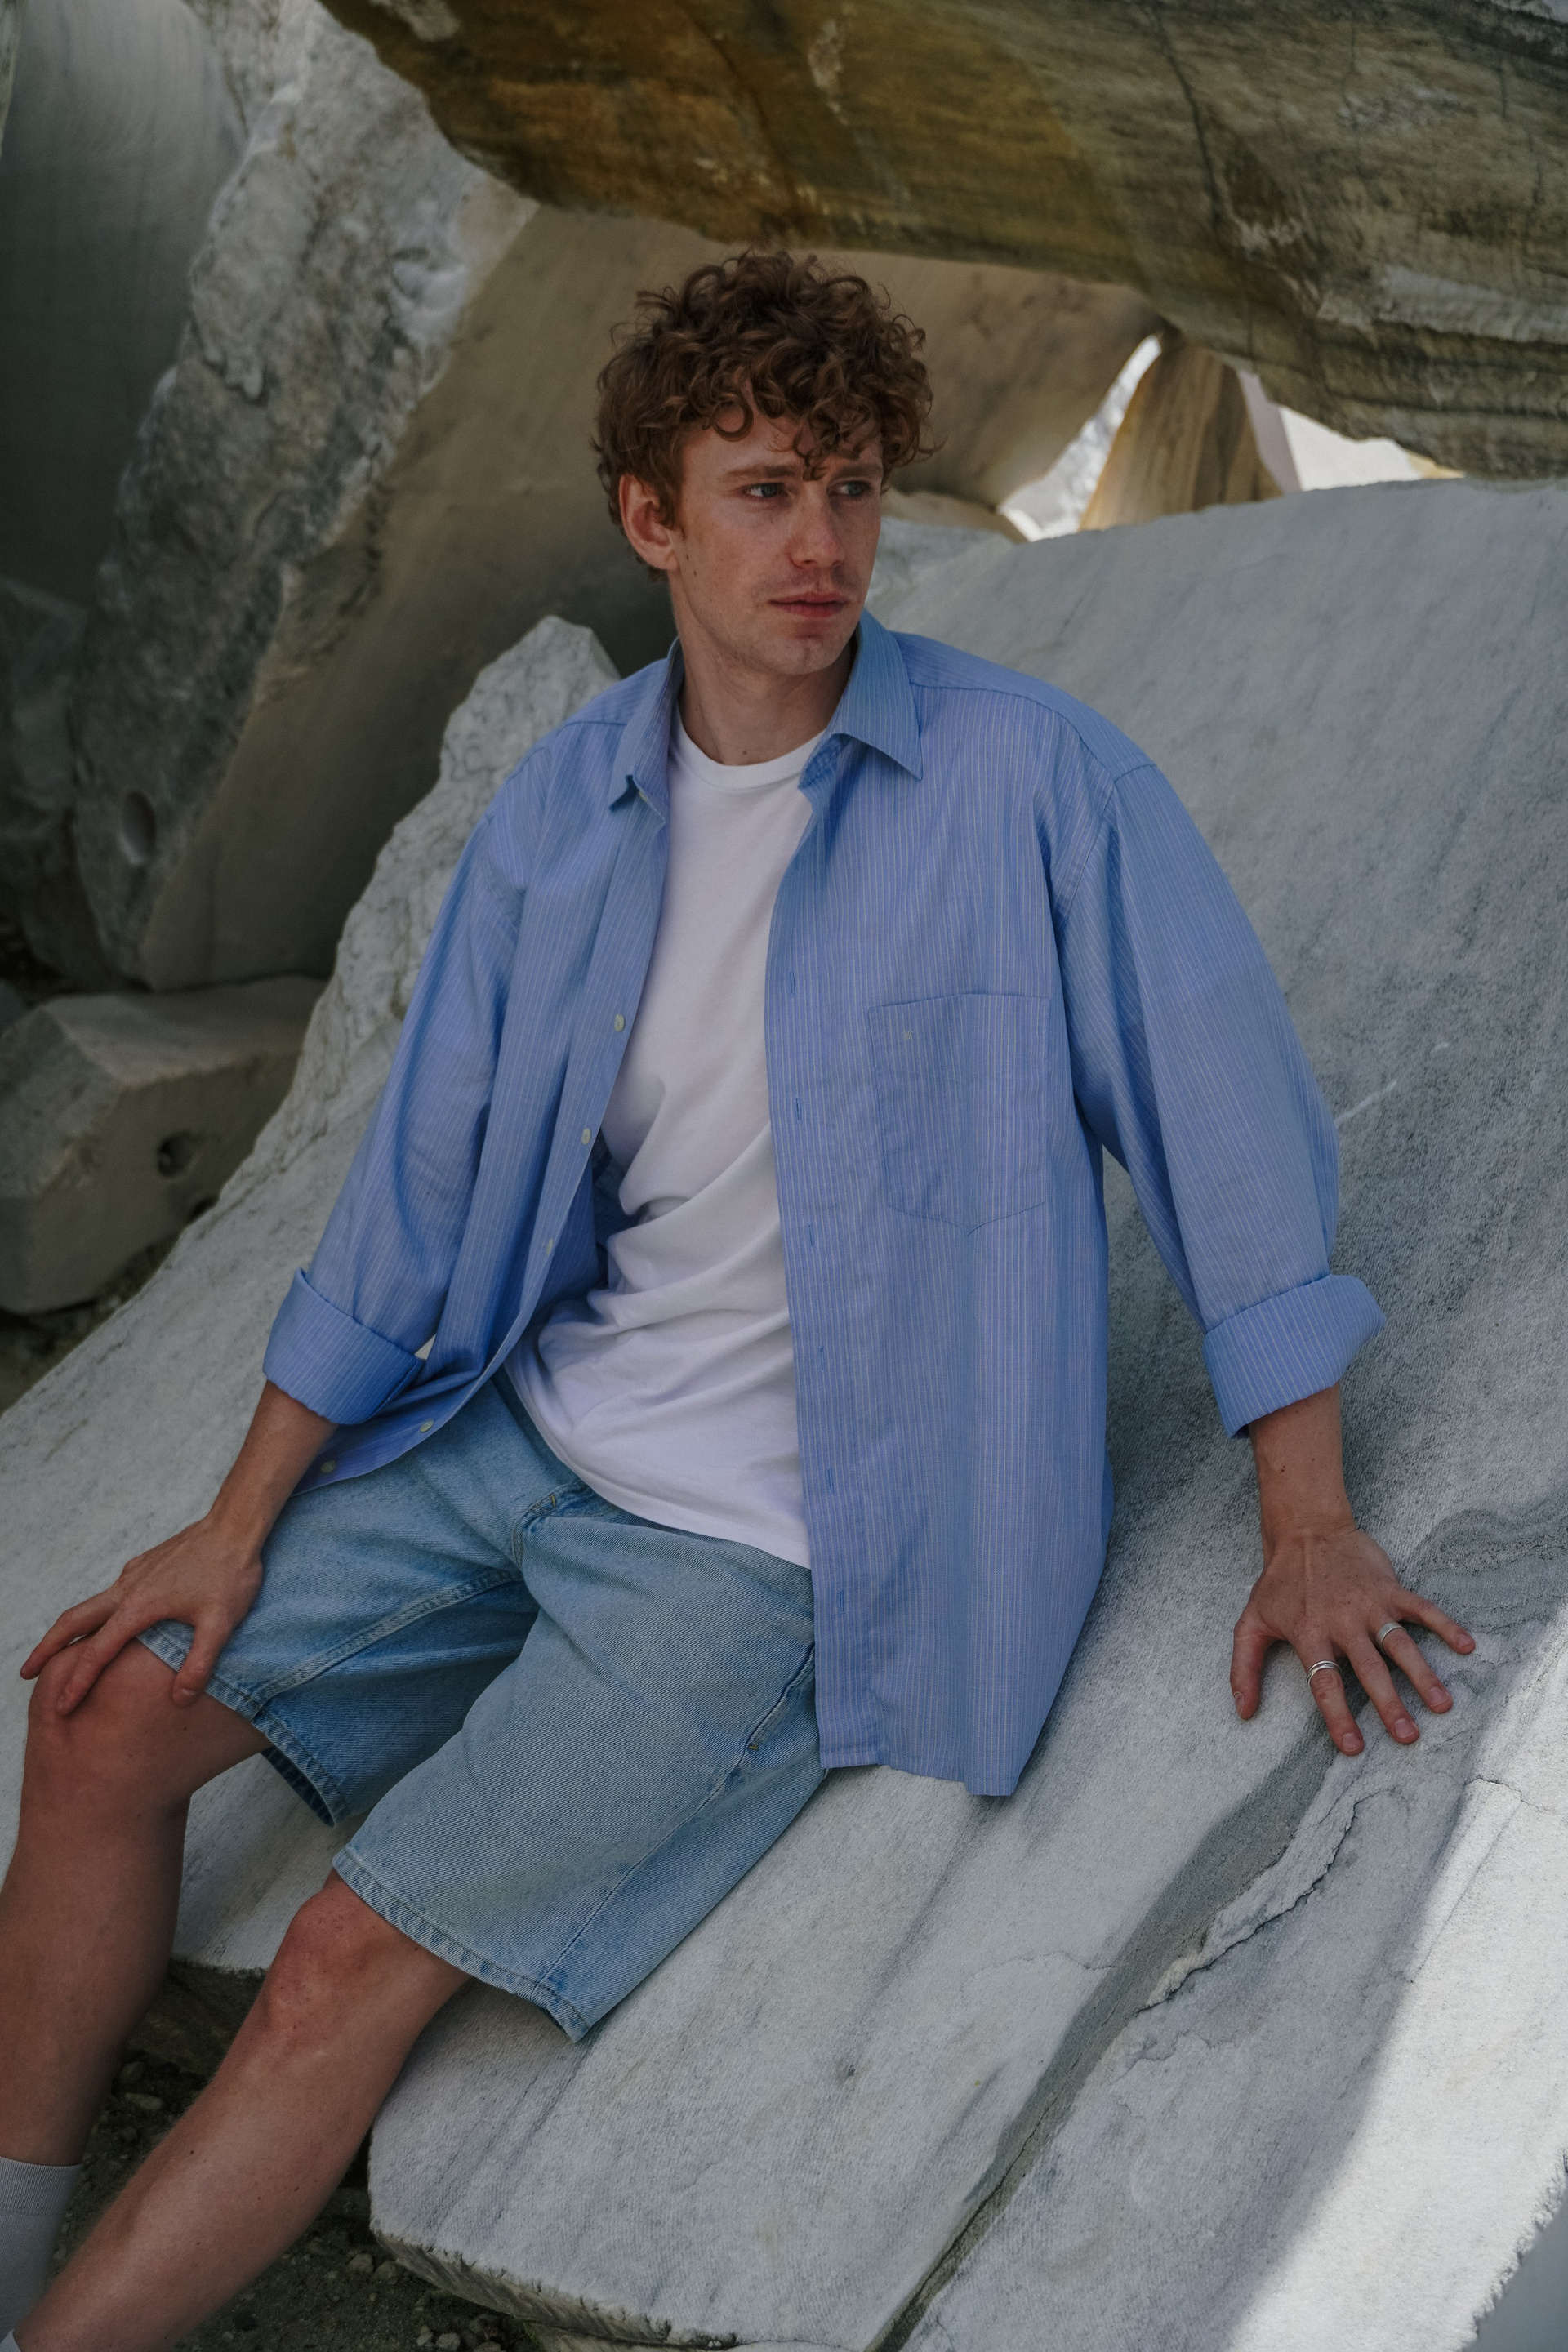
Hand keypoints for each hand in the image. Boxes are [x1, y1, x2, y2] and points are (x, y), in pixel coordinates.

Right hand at [21, 1514, 266, 1714]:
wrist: (236, 1525)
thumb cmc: (230, 1573)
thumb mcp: (220, 1624)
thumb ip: (199, 1665)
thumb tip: (179, 1700)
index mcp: (138, 1607)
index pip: (97, 1653)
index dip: (77, 1683)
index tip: (62, 1707)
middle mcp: (127, 1588)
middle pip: (73, 1620)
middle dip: (47, 1648)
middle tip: (27, 1672)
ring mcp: (134, 1574)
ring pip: (91, 1604)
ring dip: (71, 1629)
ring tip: (59, 1651)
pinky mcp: (145, 1565)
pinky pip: (113, 1592)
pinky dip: (98, 1612)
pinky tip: (109, 1620)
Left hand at [1232, 1383, 1473, 1755]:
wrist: (1305, 1530)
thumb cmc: (1278, 1582)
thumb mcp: (1250, 1622)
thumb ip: (1244, 1669)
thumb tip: (1243, 1712)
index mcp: (1309, 1635)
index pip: (1326, 1683)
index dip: (1338, 1717)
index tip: (1354, 1748)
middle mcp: (1341, 1622)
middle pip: (1369, 1670)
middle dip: (1389, 1706)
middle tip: (1409, 1737)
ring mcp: (1369, 1604)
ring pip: (1400, 1644)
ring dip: (1423, 1675)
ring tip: (1442, 1704)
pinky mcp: (1389, 1588)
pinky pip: (1422, 1608)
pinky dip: (1445, 1625)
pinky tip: (1467, 1645)